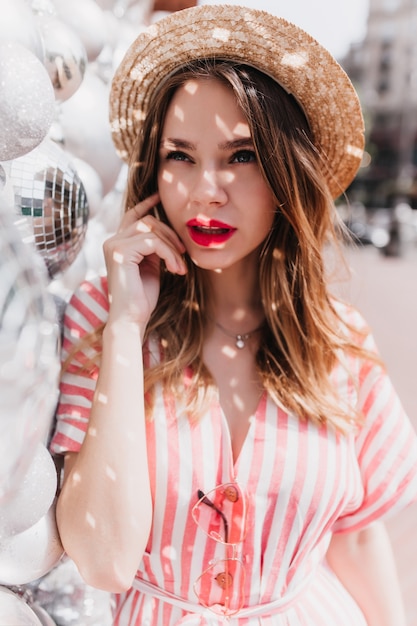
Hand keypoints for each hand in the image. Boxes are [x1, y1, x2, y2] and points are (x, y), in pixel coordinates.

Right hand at [103, 193, 186, 328]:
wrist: (131, 319)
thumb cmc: (142, 298)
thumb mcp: (150, 267)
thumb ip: (153, 249)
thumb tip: (166, 233)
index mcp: (118, 244)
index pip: (132, 215)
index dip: (146, 204)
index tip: (159, 195)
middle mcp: (112, 241)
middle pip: (148, 221)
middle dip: (170, 234)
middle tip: (183, 254)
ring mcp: (114, 245)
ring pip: (152, 230)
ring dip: (172, 247)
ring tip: (180, 267)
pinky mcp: (120, 252)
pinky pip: (153, 242)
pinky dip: (169, 255)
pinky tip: (176, 270)